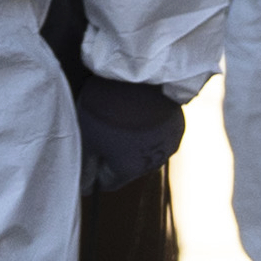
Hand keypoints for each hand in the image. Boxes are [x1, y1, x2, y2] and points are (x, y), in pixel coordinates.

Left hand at [73, 75, 184, 192]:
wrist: (142, 74)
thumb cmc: (108, 107)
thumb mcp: (86, 136)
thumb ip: (85, 165)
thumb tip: (85, 185)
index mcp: (130, 170)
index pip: (107, 183)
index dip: (91, 172)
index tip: (83, 156)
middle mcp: (154, 162)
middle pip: (126, 166)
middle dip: (112, 154)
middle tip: (97, 130)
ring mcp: (169, 143)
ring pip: (143, 149)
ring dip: (130, 140)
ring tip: (118, 116)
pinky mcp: (178, 124)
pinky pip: (158, 132)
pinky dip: (147, 126)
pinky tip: (136, 109)